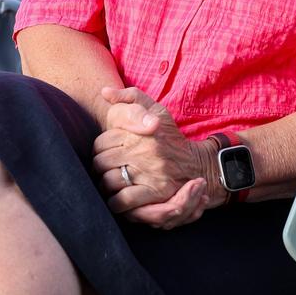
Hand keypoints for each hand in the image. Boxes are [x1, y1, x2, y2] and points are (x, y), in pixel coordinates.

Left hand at [92, 86, 219, 226]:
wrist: (194, 163)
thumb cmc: (168, 135)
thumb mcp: (155, 109)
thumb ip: (129, 97)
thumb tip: (105, 92)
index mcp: (143, 128)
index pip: (101, 142)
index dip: (101, 147)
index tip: (110, 150)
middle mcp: (145, 149)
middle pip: (101, 163)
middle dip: (101, 167)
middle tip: (109, 167)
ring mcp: (150, 172)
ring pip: (108, 182)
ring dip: (106, 185)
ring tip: (112, 181)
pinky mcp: (155, 192)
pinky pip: (122, 200)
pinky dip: (115, 202)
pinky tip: (118, 197)